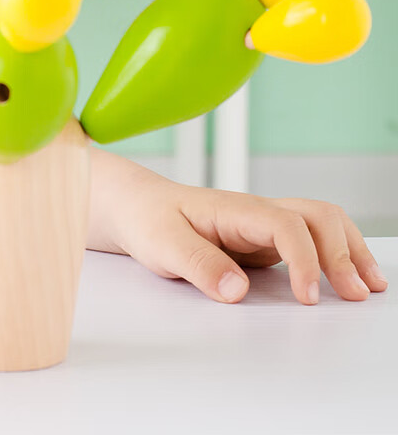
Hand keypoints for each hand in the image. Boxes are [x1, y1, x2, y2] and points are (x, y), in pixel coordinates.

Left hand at [92, 153, 387, 303]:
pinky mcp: (262, 242)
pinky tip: (345, 280)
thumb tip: (236, 291)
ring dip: (348, 249)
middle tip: (355, 294)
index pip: (285, 224)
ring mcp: (262, 226)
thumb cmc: (146, 218)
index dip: (304, 260)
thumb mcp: (160, 243)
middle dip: (343, 252)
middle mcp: (255, 213)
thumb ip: (197, 264)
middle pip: (316, 215)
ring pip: (320, 223)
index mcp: (234, 209)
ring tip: (369, 286)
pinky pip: (308, 242)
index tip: (306, 298)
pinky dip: (334, 257)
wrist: (133, 205)